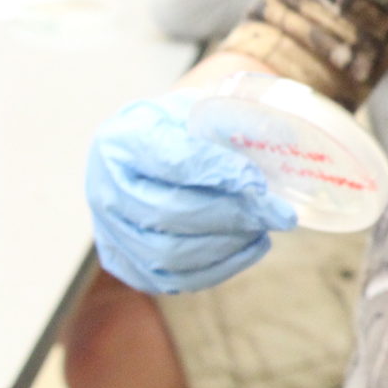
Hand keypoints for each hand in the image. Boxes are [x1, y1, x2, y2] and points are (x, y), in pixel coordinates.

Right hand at [85, 89, 297, 294]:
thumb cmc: (183, 126)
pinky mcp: (123, 261)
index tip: (259, 182)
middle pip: (169, 213)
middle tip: (278, 213)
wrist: (149, 148)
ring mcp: (108, 230)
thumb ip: (234, 120)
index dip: (219, 172)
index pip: (171, 160)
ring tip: (263, 228)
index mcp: (123, 140)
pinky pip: (170, 279)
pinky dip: (217, 268)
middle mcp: (104, 187)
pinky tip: (249, 247)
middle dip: (233, 215)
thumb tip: (283, 139)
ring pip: (169, 254)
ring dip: (227, 245)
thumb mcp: (204, 108)